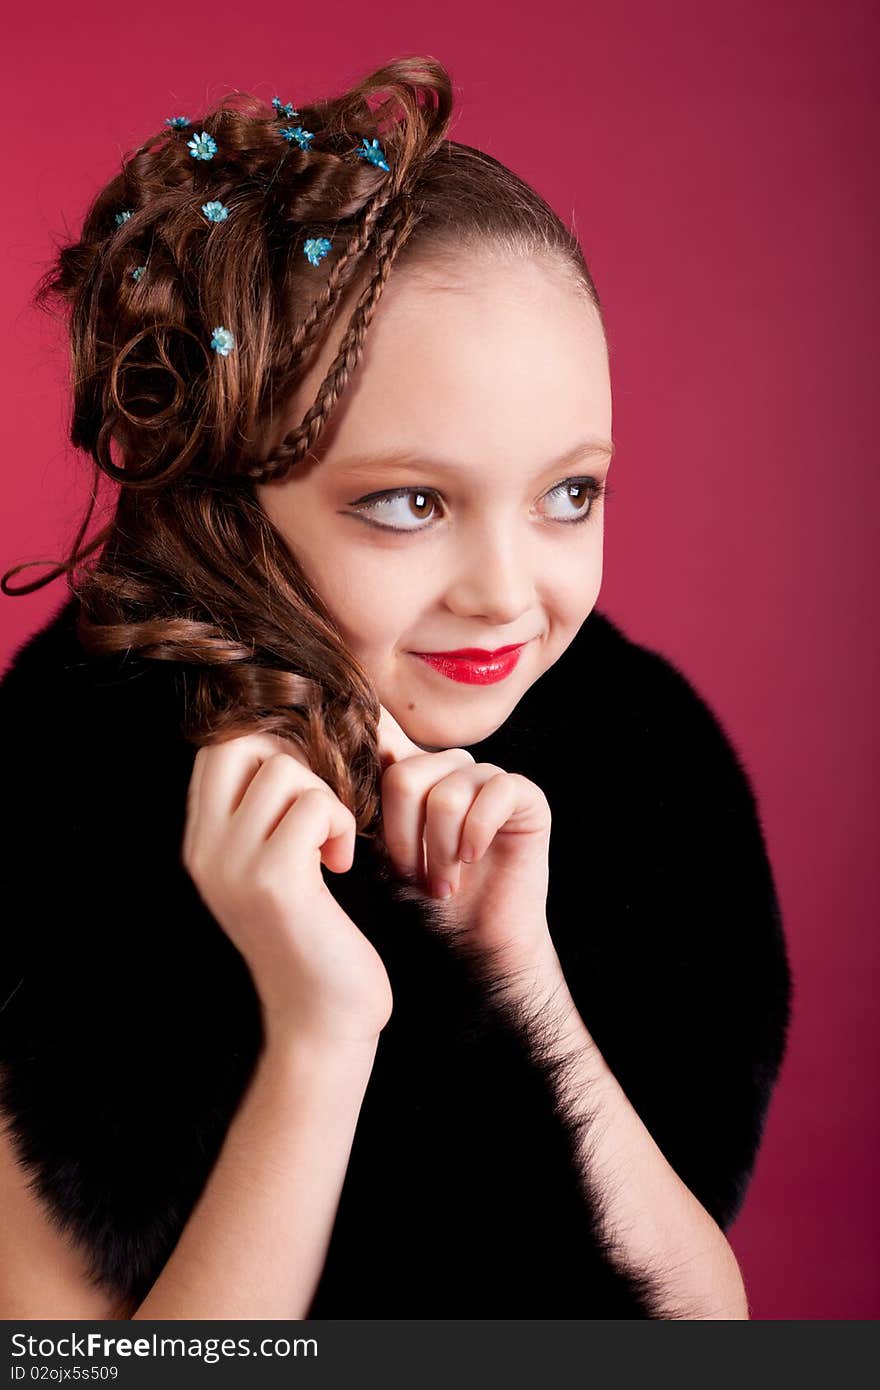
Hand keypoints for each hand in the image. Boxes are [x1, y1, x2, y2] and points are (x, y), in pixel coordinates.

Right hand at [182, 731, 393, 1047]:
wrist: (322, 1020)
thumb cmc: (314, 937)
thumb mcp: (275, 867)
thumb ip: (266, 812)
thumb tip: (291, 738)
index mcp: (201, 842)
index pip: (216, 745)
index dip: (269, 744)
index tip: (307, 787)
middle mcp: (205, 850)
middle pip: (242, 742)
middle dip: (295, 760)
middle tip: (320, 809)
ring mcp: (233, 866)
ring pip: (285, 771)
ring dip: (326, 798)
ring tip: (332, 845)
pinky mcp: (274, 882)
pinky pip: (315, 807)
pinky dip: (340, 826)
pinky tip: (340, 864)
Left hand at [376, 705, 555, 981]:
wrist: (479, 942)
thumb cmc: (430, 901)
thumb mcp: (385, 852)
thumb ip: (369, 806)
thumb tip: (336, 761)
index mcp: (416, 773)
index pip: (383, 742)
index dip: (367, 770)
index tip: (372, 833)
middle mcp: (451, 768)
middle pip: (405, 776)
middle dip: (404, 837)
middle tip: (414, 876)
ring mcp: (488, 778)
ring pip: (447, 793)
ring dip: (440, 849)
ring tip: (444, 883)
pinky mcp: (525, 795)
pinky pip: (496, 792)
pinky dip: (477, 834)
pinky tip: (473, 860)